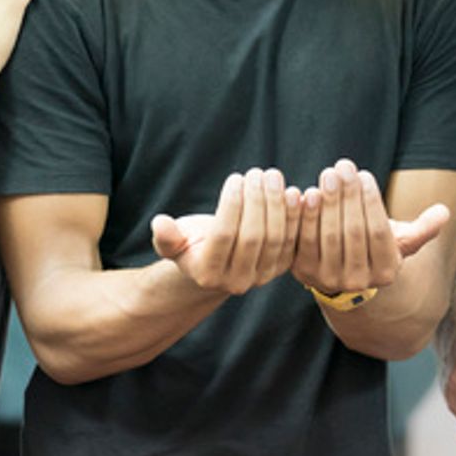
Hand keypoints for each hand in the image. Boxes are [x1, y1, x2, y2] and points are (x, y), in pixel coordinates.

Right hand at [150, 168, 303, 294]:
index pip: (223, 236)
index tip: (235, 178)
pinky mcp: (282, 268)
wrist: (217, 264)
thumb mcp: (173, 243)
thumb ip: (167, 237)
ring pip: (276, 238)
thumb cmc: (191, 245)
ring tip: (273, 176)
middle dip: (257, 201)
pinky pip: (292, 241)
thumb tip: (160, 224)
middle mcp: (237, 282)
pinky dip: (296, 217)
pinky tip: (294, 192)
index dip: (231, 206)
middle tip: (257, 173)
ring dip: (277, 205)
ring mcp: (262, 277)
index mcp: (207, 274)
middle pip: (253, 237)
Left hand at [292, 158, 449, 294]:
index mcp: (385, 273)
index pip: (379, 233)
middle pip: (353, 232)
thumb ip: (422, 229)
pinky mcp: (302, 271)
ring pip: (328, 236)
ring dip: (327, 202)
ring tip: (328, 174)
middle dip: (348, 195)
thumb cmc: (372, 245)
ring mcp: (327, 279)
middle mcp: (357, 282)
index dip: (371, 202)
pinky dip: (304, 216)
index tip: (365, 174)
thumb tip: (444, 212)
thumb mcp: (399, 240)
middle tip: (343, 166)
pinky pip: (303, 241)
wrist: (339, 269)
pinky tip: (306, 192)